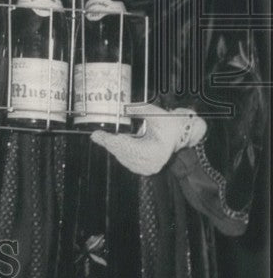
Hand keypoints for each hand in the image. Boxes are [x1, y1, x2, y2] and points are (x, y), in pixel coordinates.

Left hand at [90, 104, 206, 175]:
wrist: (182, 134)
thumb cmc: (171, 124)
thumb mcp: (155, 113)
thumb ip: (136, 110)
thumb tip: (118, 109)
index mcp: (155, 151)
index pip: (126, 147)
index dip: (110, 141)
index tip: (96, 135)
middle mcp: (152, 163)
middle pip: (122, 153)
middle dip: (108, 143)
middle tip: (96, 136)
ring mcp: (149, 168)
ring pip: (123, 158)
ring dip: (113, 148)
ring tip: (103, 138)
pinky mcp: (146, 169)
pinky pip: (128, 161)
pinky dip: (120, 153)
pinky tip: (114, 145)